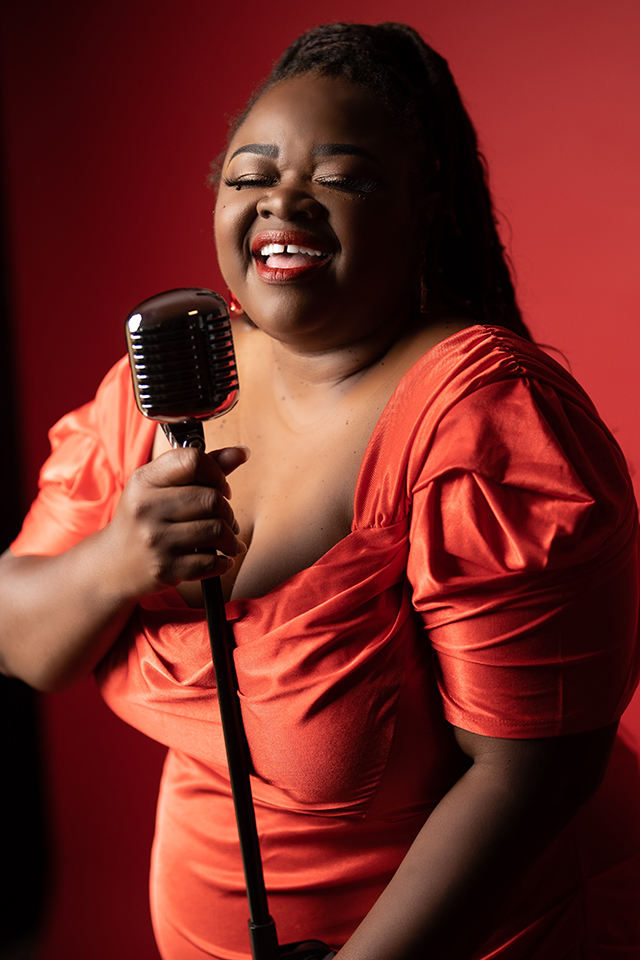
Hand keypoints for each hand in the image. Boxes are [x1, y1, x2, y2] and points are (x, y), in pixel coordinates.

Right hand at [105, 444, 248, 598]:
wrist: (112, 564)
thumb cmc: (144, 519)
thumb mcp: (161, 486)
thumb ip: (202, 467)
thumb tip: (242, 452)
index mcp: (145, 480)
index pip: (193, 461)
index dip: (216, 472)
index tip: (219, 487)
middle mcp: (146, 508)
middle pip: (212, 499)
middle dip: (227, 510)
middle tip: (224, 518)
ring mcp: (155, 540)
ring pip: (217, 530)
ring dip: (231, 537)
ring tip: (226, 539)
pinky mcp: (165, 568)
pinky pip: (212, 562)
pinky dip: (224, 561)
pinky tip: (219, 558)